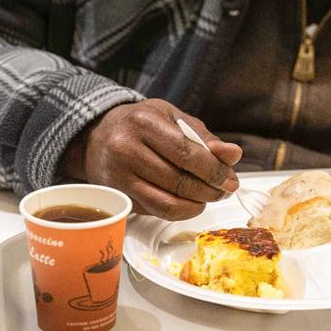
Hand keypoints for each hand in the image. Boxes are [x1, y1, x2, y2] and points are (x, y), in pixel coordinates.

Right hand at [77, 99, 241, 219]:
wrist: (97, 136)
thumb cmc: (141, 124)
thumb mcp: (173, 118)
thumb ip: (204, 137)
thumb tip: (233, 155)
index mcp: (143, 122)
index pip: (187, 152)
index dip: (214, 170)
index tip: (231, 178)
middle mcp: (126, 149)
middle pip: (179, 180)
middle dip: (210, 189)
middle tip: (226, 189)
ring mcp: (118, 176)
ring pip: (168, 202)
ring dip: (198, 204)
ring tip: (210, 196)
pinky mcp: (118, 197)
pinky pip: (156, 211)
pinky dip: (180, 211)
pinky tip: (190, 202)